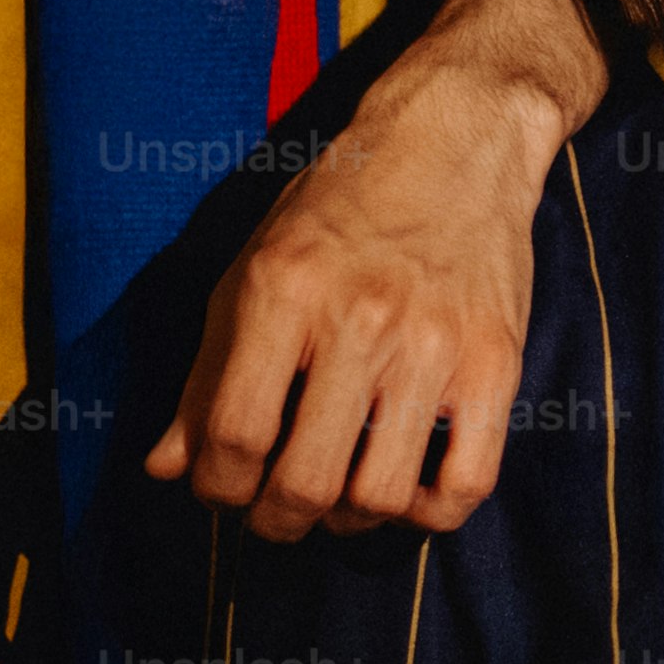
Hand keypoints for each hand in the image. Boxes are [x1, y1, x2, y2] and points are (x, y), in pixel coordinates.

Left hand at [150, 54, 560, 542]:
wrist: (457, 142)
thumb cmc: (342, 206)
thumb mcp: (254, 269)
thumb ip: (207, 374)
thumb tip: (167, 468)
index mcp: (283, 290)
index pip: (234, 435)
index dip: (215, 487)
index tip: (220, 490)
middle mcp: (359, 319)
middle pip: (303, 483)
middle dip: (273, 520)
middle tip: (273, 511)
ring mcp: (434, 345)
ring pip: (379, 496)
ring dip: (345, 521)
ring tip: (336, 498)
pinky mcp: (496, 362)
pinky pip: (465, 484)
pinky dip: (428, 514)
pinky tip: (405, 493)